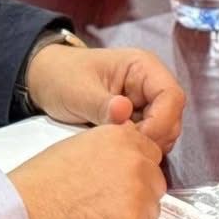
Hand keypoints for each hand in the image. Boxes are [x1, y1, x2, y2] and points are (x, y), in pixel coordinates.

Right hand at [8, 116, 166, 218]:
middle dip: (137, 196)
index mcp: (123, 137)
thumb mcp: (78, 147)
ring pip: (150, 211)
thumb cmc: (39, 184)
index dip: (134, 173)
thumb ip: (107, 152)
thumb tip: (119, 165)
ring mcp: (139, 193)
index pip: (149, 155)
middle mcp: (137, 161)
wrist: (21, 214)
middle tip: (107, 209)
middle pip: (154, 182)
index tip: (120, 186)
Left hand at [26, 41, 187, 153]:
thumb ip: (102, 104)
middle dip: (154, 137)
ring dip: (146, 145)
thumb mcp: (78, 91)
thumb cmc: (62, 77)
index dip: (161, 122)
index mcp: (143, 67)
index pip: (172, 96)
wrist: (46, 80)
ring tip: (117, 149)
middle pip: (172, 116)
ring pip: (164, 130)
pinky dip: (137, 147)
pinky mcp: (137, 118)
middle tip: (125, 150)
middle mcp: (151, 84)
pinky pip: (149, 137)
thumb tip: (125, 113)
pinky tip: (116, 150)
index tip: (136, 140)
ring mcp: (145, 102)